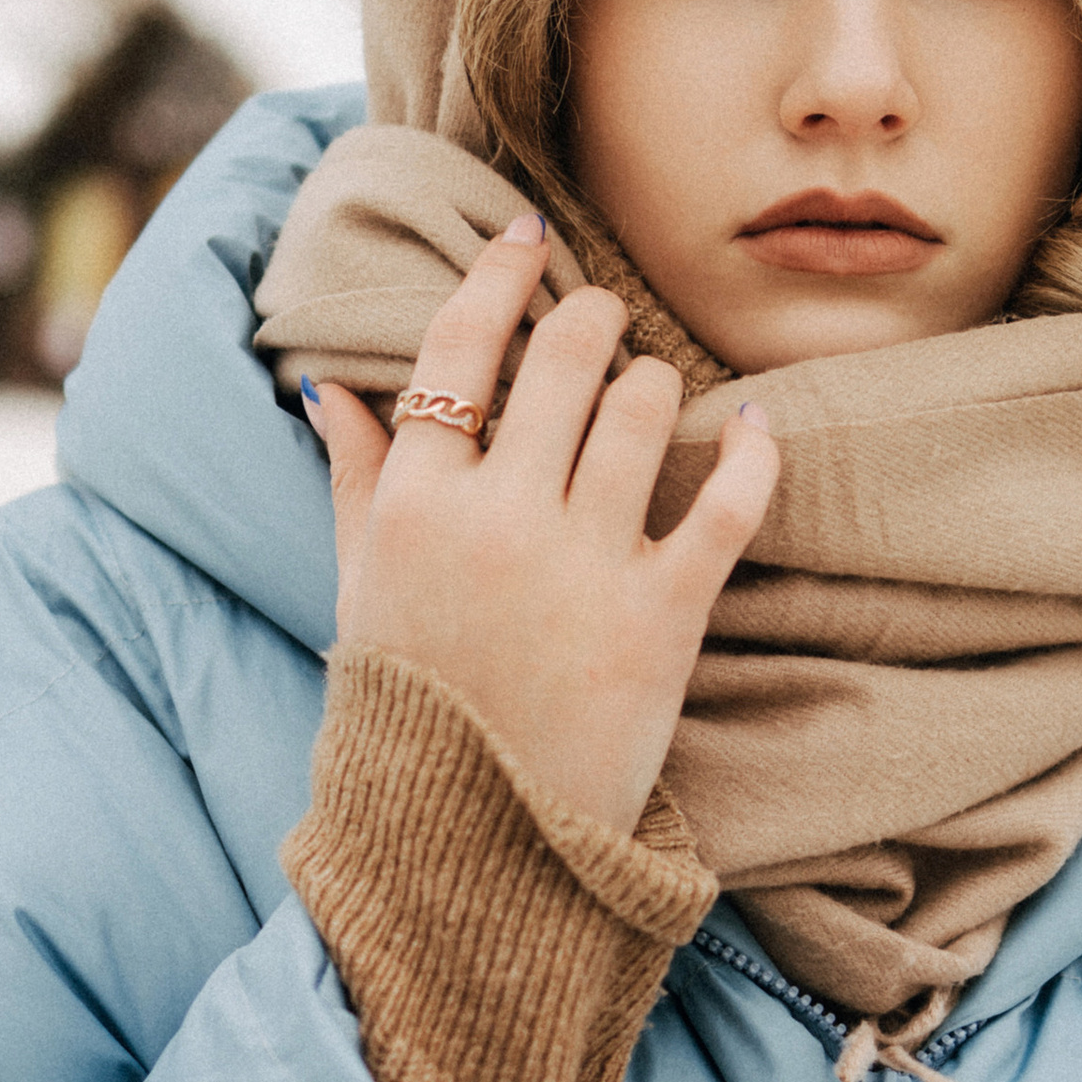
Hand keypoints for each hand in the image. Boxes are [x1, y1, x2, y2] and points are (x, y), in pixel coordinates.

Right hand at [301, 217, 780, 834]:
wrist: (470, 844)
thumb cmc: (413, 710)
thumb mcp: (362, 591)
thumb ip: (356, 482)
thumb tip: (328, 389)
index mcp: (416, 504)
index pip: (463, 347)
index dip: (500, 275)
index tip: (529, 237)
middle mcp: (500, 519)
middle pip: (567, 356)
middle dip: (592, 317)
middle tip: (601, 318)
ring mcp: (585, 566)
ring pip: (645, 407)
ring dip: (655, 380)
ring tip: (650, 391)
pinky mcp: (665, 618)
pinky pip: (731, 499)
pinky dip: (753, 449)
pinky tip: (753, 425)